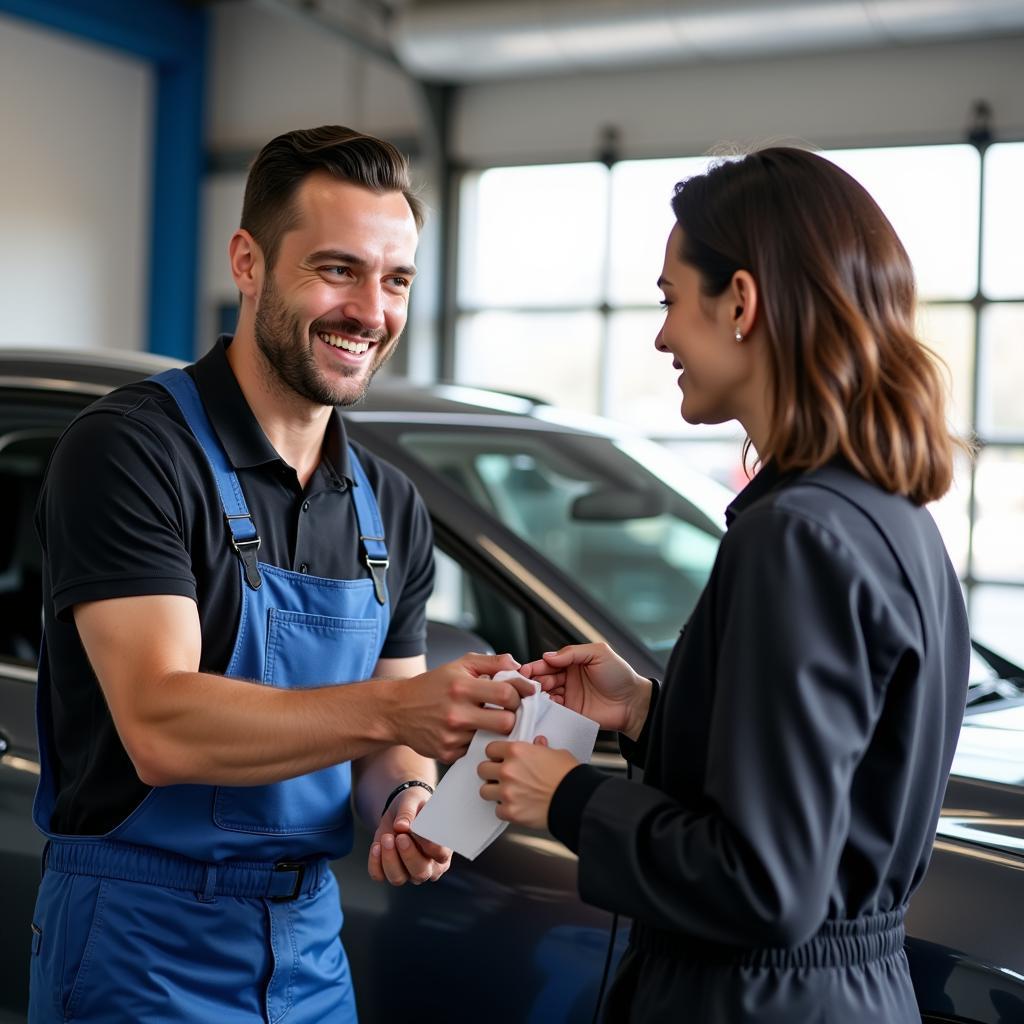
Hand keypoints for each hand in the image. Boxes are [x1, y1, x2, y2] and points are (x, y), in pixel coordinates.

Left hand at [368, 786, 451, 885]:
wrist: (400, 812)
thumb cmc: (415, 806)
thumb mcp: (413, 800)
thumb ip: (408, 812)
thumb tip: (401, 826)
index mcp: (442, 849)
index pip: (441, 855)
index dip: (430, 847)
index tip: (418, 832)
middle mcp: (428, 866)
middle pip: (420, 872)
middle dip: (408, 855)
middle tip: (400, 837)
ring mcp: (408, 872)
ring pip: (398, 878)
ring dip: (390, 859)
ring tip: (387, 837)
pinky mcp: (389, 871)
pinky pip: (380, 875)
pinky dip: (375, 863)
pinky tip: (377, 846)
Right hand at [390, 653, 534, 761]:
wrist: (397, 711)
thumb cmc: (432, 685)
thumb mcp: (459, 665)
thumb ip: (492, 662)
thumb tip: (518, 667)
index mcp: (461, 687)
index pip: (506, 694)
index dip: (519, 694)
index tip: (520, 695)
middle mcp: (456, 713)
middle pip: (506, 723)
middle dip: (512, 717)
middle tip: (507, 712)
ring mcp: (452, 736)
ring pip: (492, 738)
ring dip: (493, 731)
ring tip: (485, 721)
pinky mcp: (448, 754)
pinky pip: (475, 750)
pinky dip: (476, 742)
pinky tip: (468, 732)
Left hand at [477, 736, 576, 829]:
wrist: (576, 800)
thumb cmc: (569, 776)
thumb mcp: (556, 753)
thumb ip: (541, 748)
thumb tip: (538, 743)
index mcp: (517, 751)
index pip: (490, 749)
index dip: (496, 754)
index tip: (500, 759)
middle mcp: (508, 770)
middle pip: (482, 769)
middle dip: (491, 772)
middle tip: (501, 776)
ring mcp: (507, 792)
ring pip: (484, 790)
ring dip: (494, 792)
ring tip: (506, 793)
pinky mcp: (510, 811)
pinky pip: (497, 810)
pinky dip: (505, 810)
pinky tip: (515, 806)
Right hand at [519, 643, 650, 739]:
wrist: (633, 703)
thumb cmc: (620, 675)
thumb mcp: (599, 653)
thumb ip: (573, 652)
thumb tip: (548, 656)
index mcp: (573, 662)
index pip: (549, 662)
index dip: (536, 665)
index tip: (525, 669)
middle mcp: (568, 678)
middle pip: (543, 677)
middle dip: (534, 680)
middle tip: (528, 683)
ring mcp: (569, 696)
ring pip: (545, 693)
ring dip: (538, 694)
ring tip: (534, 694)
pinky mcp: (571, 712)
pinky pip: (553, 709)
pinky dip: (546, 707)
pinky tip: (545, 704)